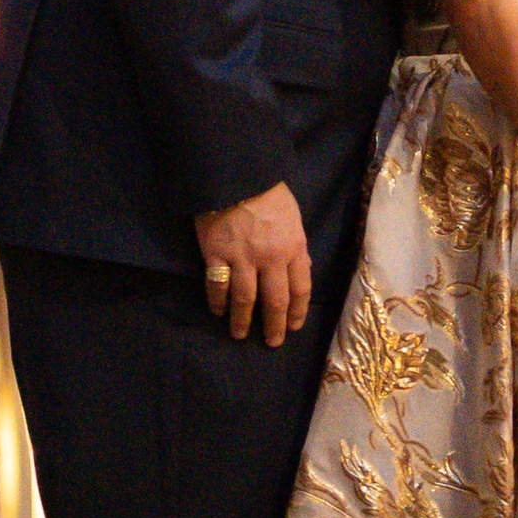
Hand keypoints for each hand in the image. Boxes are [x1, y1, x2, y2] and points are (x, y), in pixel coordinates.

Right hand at [194, 182, 311, 343]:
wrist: (236, 175)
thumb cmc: (268, 192)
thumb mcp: (293, 217)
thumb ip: (296, 246)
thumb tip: (301, 271)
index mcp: (294, 247)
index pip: (301, 289)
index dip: (298, 312)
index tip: (294, 326)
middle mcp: (270, 257)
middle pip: (275, 301)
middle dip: (274, 326)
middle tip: (272, 342)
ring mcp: (242, 258)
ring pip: (245, 300)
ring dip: (242, 321)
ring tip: (239, 334)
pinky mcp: (216, 254)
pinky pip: (217, 286)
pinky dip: (217, 302)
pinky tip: (218, 311)